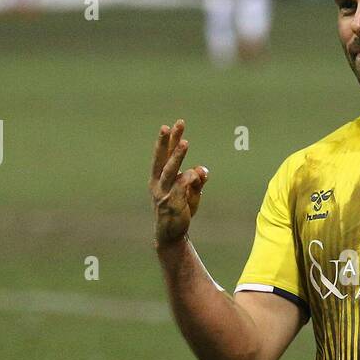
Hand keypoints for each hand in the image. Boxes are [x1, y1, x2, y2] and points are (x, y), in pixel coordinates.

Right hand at [150, 118, 208, 251]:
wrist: (171, 234)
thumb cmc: (179, 209)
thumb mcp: (191, 192)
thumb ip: (197, 180)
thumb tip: (201, 169)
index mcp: (159, 177)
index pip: (163, 155)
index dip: (168, 140)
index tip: (173, 125)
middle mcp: (158, 183)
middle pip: (163, 158)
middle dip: (168, 141)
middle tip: (173, 126)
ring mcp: (164, 193)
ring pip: (170, 170)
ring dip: (177, 156)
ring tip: (185, 143)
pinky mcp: (172, 204)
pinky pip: (181, 187)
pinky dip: (188, 179)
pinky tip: (195, 174)